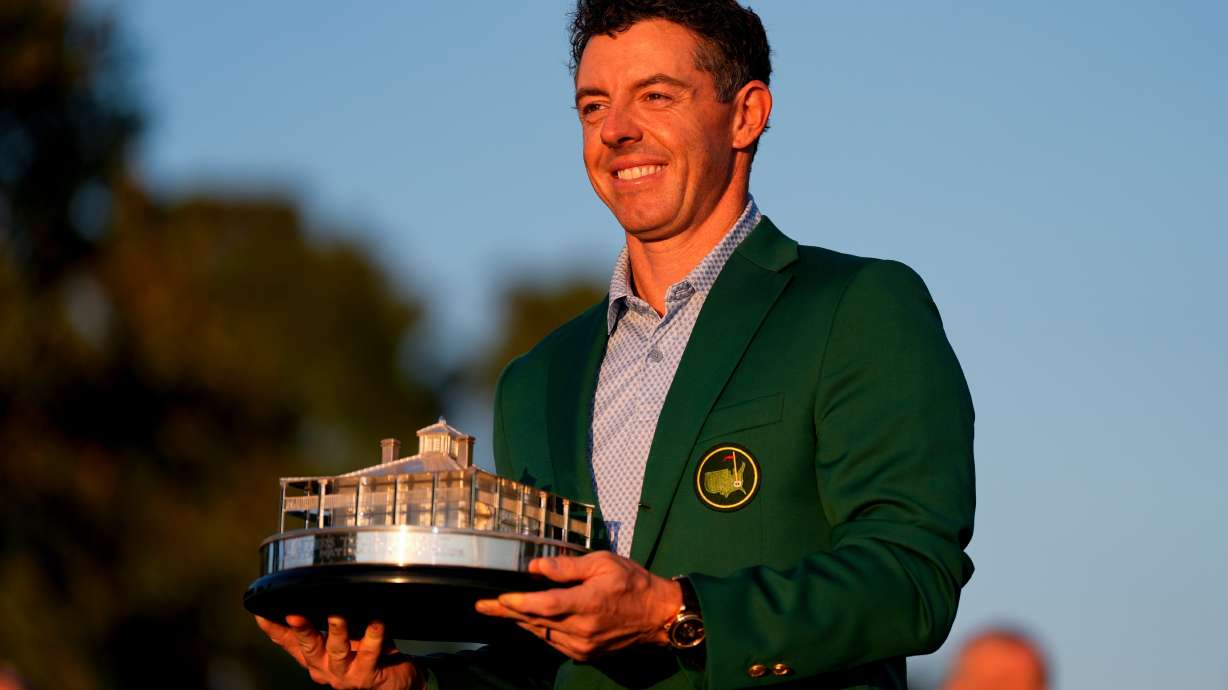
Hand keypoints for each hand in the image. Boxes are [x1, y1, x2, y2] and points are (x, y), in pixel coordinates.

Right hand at [254, 614, 422, 689]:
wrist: (393, 681)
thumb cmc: (365, 657)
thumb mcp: (339, 641)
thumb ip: (322, 627)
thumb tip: (307, 596)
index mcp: (314, 658)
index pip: (289, 643)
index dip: (273, 630)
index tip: (261, 615)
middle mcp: (324, 668)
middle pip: (309, 647)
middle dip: (302, 630)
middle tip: (294, 614)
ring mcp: (344, 674)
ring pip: (338, 650)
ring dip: (336, 630)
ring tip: (337, 614)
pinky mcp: (366, 675)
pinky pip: (369, 653)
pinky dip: (373, 636)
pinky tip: (377, 622)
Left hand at [474, 551, 681, 660]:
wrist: (658, 616)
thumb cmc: (633, 582)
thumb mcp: (603, 563)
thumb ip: (568, 567)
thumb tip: (536, 567)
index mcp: (588, 603)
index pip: (545, 606)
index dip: (518, 603)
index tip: (497, 598)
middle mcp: (582, 629)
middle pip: (536, 621)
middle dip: (507, 613)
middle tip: (482, 606)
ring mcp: (583, 645)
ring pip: (542, 634)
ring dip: (520, 622)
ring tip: (498, 611)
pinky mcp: (585, 654)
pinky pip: (553, 642)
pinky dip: (538, 631)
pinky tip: (527, 621)